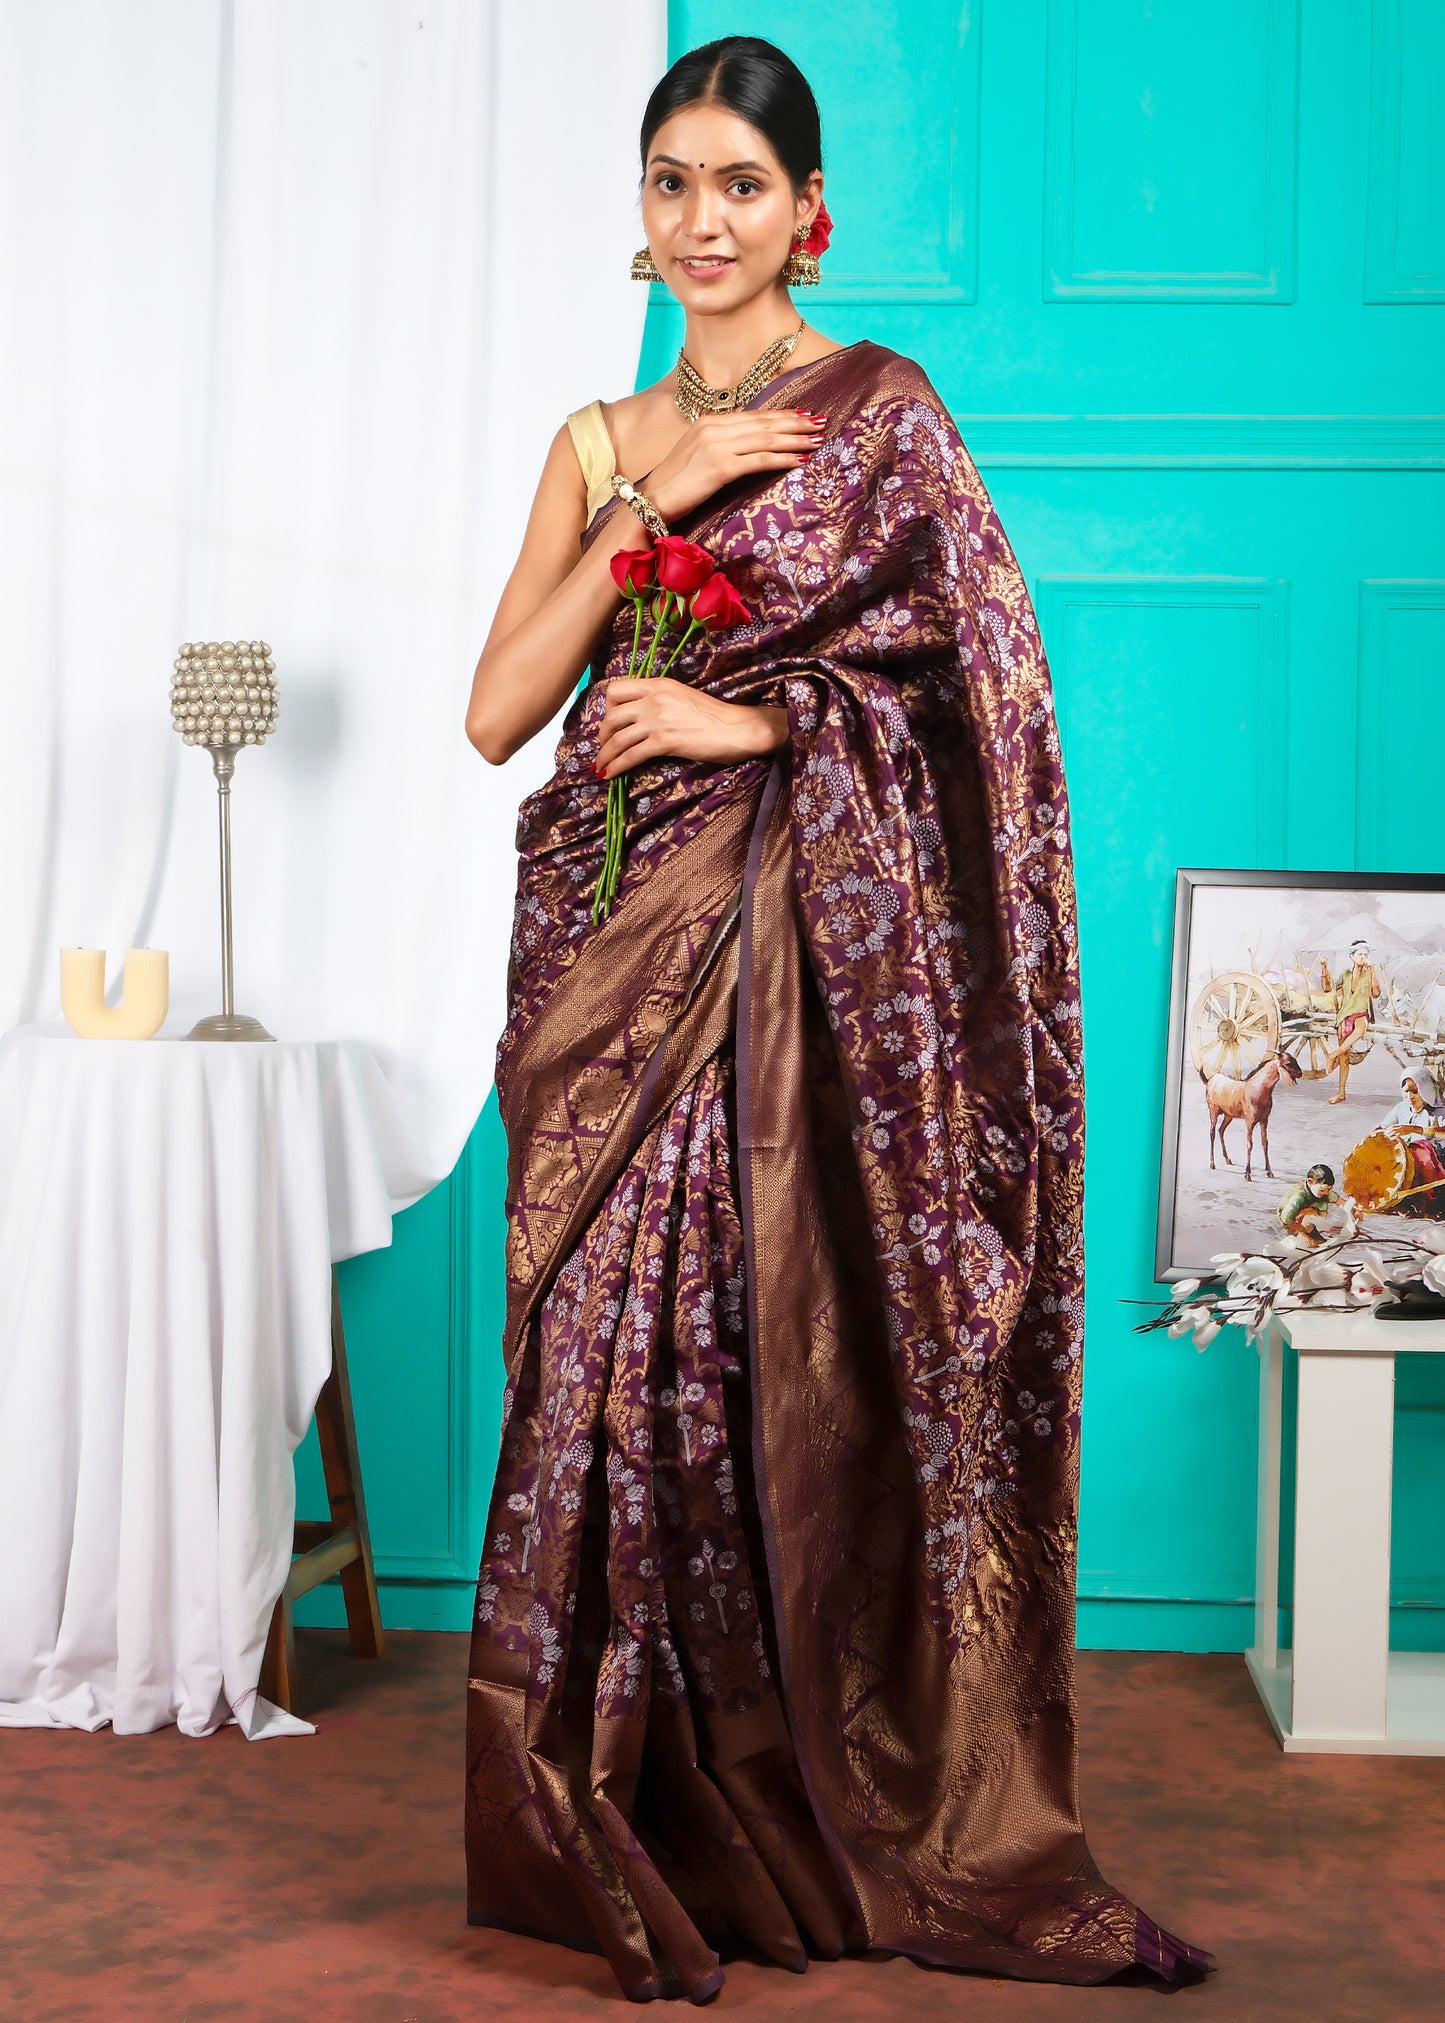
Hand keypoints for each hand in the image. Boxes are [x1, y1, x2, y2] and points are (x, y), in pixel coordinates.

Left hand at [595, 678, 786, 777]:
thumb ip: (660, 701)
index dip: (607, 708)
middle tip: (604, 747)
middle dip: (602, 735)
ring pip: (617, 738)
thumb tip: (641, 717)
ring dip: (605, 755)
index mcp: (659, 684)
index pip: (616, 689)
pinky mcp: (664, 741)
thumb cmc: (716, 716)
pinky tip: (611, 774)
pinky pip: (631, 755)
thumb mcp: (683, 697)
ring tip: (601, 766)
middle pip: (611, 715)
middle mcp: (654, 698)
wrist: (738, 728)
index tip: (611, 723)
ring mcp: (658, 719)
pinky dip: (617, 766)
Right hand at [645, 408, 824, 521]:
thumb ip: (720, 446)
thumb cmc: (675, 486)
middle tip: (821, 423)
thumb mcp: (697, 457)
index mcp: (708, 422)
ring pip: (765, 439)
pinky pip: (759, 460)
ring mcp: (716, 446)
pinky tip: (800, 461)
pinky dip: (782, 459)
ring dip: (795, 440)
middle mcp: (713, 428)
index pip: (753, 416)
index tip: (803, 416)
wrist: (652, 501)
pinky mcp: (720, 467)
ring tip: (818, 440)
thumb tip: (746, 449)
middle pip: (763, 423)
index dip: (780, 415)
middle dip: (794, 423)